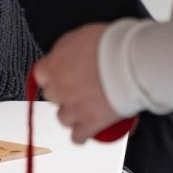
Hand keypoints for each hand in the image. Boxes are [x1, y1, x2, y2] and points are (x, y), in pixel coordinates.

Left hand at [33, 23, 121, 144]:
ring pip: (63, 118)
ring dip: (72, 114)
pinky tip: (85, 132)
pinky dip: (81, 135)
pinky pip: (78, 137)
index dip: (53, 75)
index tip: (61, 76)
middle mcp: (59, 88)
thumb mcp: (81, 35)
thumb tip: (65, 55)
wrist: (131, 62)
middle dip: (63, 94)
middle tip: (78, 89)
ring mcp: (73, 108)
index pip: (41, 75)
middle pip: (52, 96)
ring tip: (84, 110)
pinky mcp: (90, 124)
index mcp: (54, 66)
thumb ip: (67, 49)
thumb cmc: (112, 44)